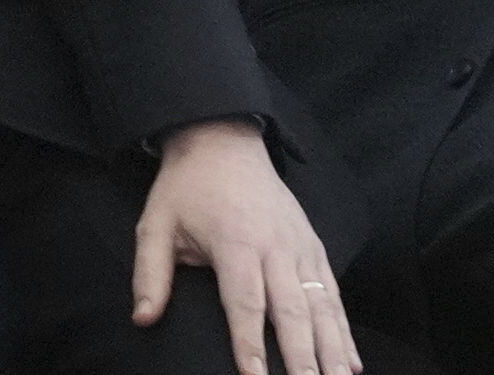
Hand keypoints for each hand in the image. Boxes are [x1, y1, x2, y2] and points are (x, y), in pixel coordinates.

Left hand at [134, 119, 357, 374]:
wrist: (223, 141)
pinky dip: (344, 330)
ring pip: (321, 307)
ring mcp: (300, 248)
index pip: (244, 302)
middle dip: (303, 358)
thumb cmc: (187, 187)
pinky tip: (351, 364)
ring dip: (333, 351)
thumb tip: (142, 318)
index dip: (250, 343)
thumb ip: (150, 273)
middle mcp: (275, 247)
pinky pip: (333, 294)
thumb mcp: (156, 223)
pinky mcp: (314, 247)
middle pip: (292, 311)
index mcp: (235, 242)